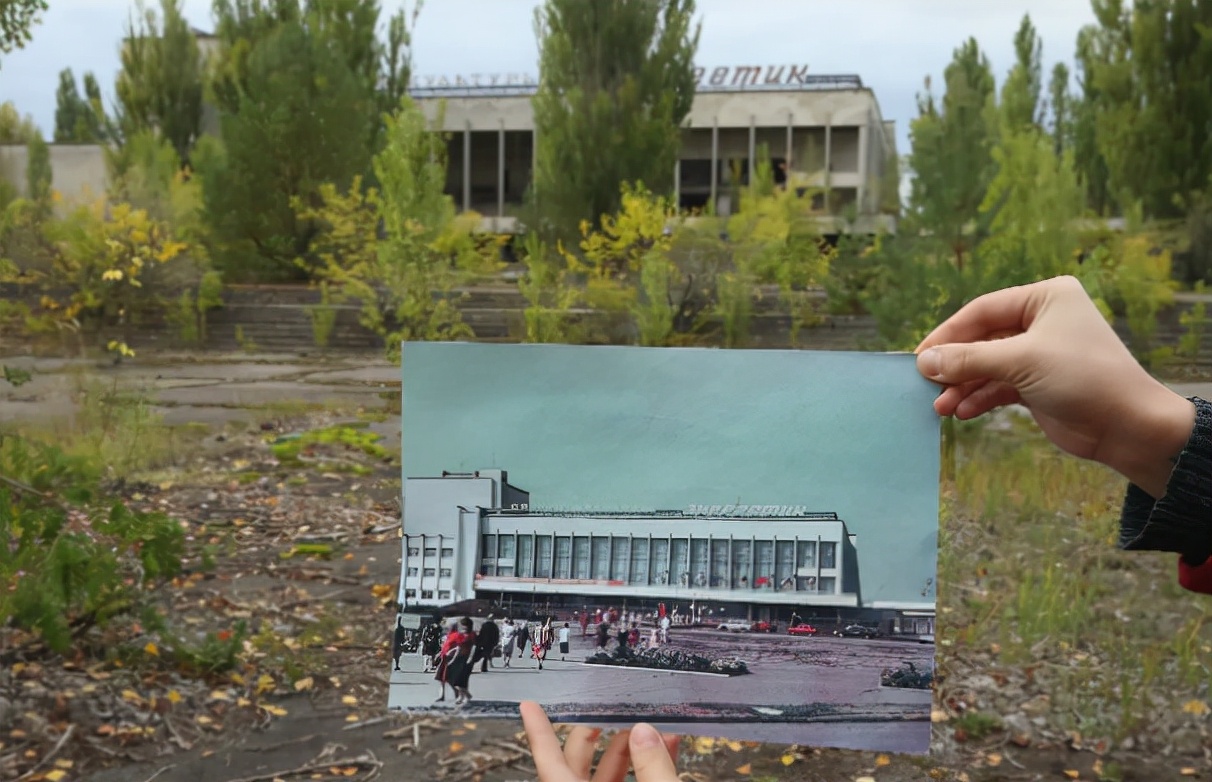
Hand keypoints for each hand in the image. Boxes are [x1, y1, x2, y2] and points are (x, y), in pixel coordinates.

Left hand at [520, 701, 680, 781]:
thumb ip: (653, 768)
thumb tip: (645, 733)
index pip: (549, 761)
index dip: (539, 731)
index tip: (528, 706)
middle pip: (578, 762)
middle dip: (595, 730)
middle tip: (605, 708)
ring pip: (606, 774)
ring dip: (627, 748)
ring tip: (650, 726)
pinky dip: (645, 767)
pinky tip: (666, 748)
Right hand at [915, 275, 1194, 496]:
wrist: (1128, 427)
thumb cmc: (1082, 378)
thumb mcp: (1021, 361)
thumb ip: (969, 359)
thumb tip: (924, 362)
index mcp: (1045, 298)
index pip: (982, 310)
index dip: (948, 335)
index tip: (920, 358)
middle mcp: (1041, 321)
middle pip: (981, 339)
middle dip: (955, 366)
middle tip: (927, 386)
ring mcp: (1039, 353)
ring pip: (987, 366)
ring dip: (963, 386)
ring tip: (941, 408)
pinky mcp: (1037, 384)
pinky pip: (997, 386)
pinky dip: (979, 398)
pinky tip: (963, 413)